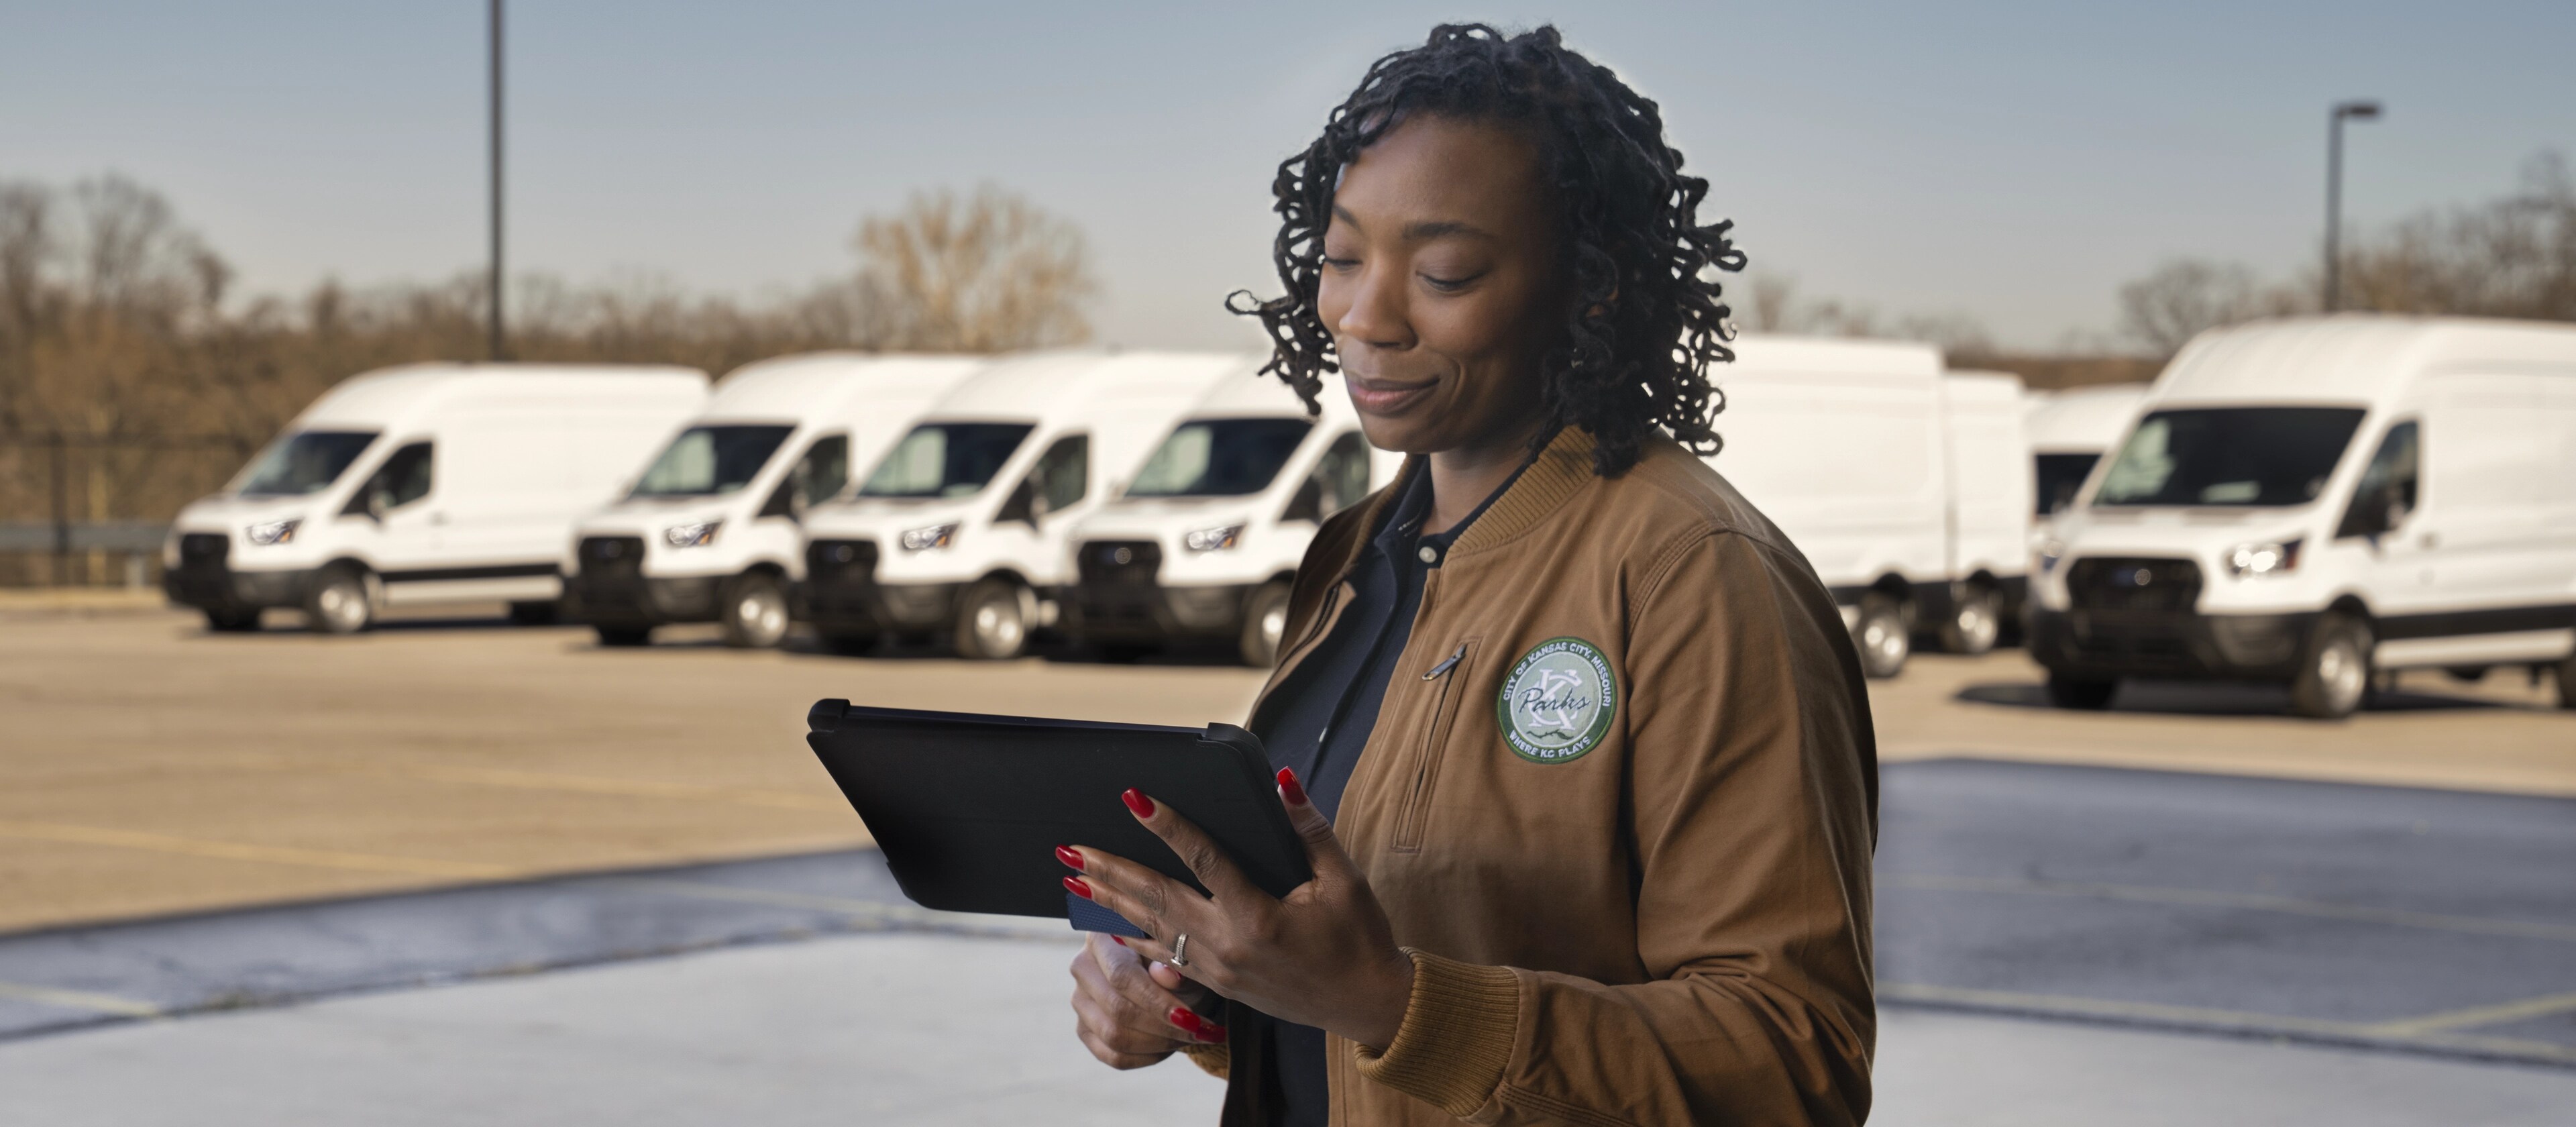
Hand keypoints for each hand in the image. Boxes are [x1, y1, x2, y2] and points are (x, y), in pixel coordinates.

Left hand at [1061, 770, 1415, 1050]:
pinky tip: (1105, 927)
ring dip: (1110, 903)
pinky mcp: (1218, 984)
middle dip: (1111, 871)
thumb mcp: (1345, 880)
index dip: (1167, 824)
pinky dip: (1132, 937)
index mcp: (1258, 918)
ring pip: (1152, 929)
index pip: (1202, 859)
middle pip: (1157, 899)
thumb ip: (1309, 828)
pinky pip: (1164, 957)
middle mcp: (1228, 946)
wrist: (1368, 1005)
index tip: (1133, 798)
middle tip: (1070, 849)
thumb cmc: (1360, 939)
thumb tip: (1283, 780)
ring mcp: (1218, 970)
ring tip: (1073, 879)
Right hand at [1068, 930, 1225, 1068]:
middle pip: (1117, 1009)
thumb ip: (1175, 965)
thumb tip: (1168, 976)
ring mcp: (1080, 1001)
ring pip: (1114, 1037)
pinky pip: (1114, 1056)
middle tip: (1200, 1031)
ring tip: (1192, 1036)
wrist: (1167, 975)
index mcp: (1102, 938)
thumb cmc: (1176, 960)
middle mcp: (1082, 967)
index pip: (1122, 976)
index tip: (1192, 1019)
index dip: (1157, 1002)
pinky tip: (1172, 1046)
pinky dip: (1148, 1057)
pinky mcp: (1085, 1029)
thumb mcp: (1182, 957)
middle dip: (1164, 1027)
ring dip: (1160, 1043)